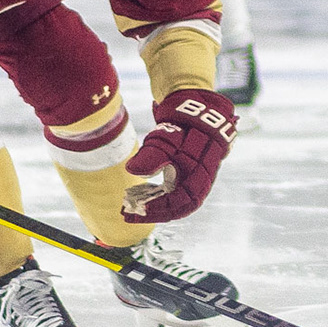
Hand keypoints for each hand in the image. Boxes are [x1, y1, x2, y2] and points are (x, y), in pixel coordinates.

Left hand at [122, 89, 237, 222]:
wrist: (199, 112)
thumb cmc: (184, 127)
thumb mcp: (168, 140)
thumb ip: (152, 156)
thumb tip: (132, 169)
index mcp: (198, 178)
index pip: (178, 203)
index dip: (157, 209)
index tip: (137, 210)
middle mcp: (199, 183)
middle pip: (176, 208)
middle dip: (152, 213)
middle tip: (127, 215)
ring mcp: (194, 180)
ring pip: (175, 202)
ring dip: (153, 206)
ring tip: (129, 207)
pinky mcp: (187, 176)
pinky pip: (173, 193)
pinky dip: (157, 197)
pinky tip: (140, 195)